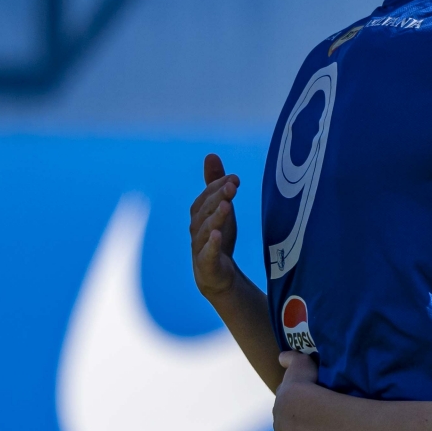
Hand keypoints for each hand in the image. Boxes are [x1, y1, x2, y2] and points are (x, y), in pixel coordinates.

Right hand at [190, 154, 243, 300]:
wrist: (216, 276)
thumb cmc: (218, 238)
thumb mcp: (220, 209)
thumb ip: (215, 184)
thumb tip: (211, 155)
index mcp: (199, 215)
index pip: (205, 197)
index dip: (218, 186)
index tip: (235, 178)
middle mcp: (196, 230)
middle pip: (204, 211)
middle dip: (217, 197)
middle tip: (232, 186)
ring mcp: (199, 248)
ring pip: (205, 231)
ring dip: (215, 217)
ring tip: (226, 206)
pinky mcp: (206, 266)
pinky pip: (206, 254)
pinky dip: (211, 245)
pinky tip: (217, 235)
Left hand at [273, 350, 318, 430]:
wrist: (303, 406)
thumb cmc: (304, 383)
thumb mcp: (299, 362)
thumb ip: (290, 358)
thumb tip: (281, 356)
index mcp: (281, 398)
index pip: (285, 400)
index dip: (294, 402)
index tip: (302, 403)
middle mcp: (278, 416)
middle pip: (286, 420)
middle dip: (295, 421)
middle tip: (312, 421)